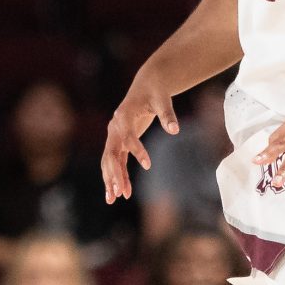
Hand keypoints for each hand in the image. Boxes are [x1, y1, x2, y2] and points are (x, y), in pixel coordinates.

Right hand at [100, 68, 179, 202]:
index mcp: (123, 116)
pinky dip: (117, 176)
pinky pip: (117, 161)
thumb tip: (175, 130)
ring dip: (111, 179)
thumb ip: (167, 114)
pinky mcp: (120, 141)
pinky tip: (121, 193)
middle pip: (111, 153)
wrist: (147, 85)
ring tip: (112, 200)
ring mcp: (115, 135)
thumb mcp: (163, 100)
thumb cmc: (156, 92)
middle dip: (114, 173)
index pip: (127, 137)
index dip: (137, 151)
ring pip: (109, 160)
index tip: (149, 165)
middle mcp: (115, 127)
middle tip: (120, 193)